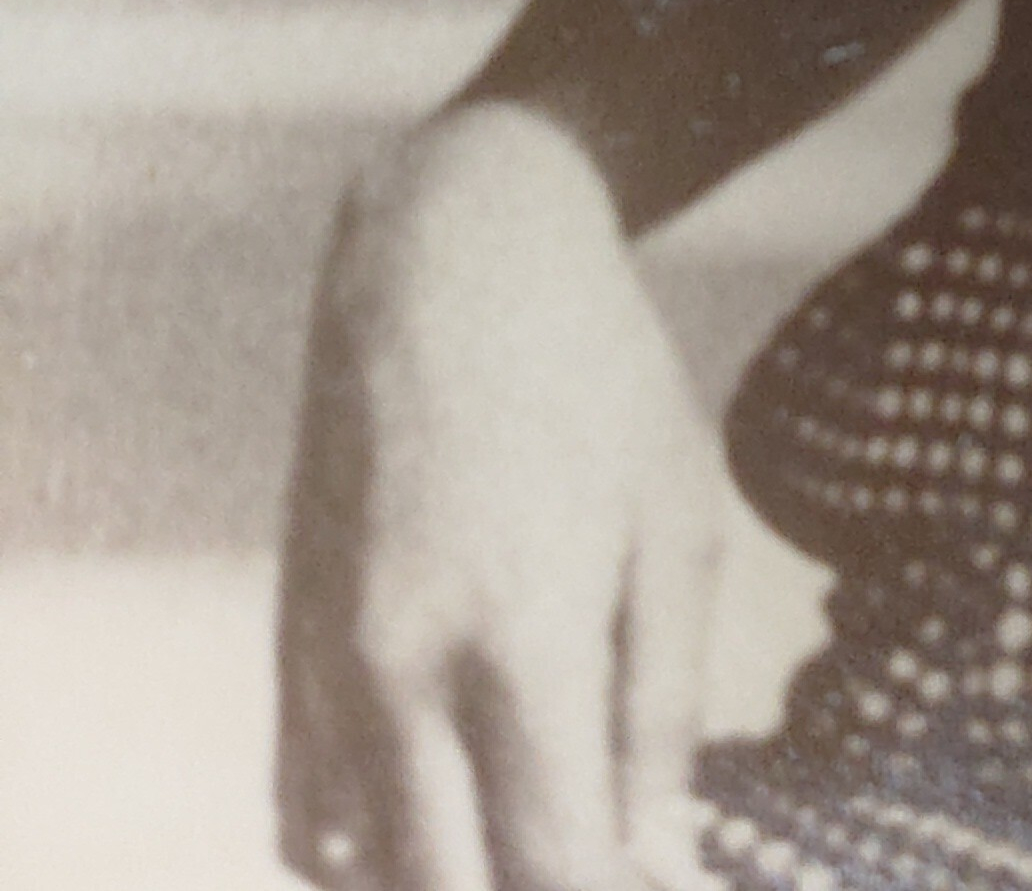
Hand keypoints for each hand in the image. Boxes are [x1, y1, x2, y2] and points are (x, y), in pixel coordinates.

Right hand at [276, 101, 726, 890]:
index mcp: (518, 640)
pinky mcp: (290, 654)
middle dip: (533, 890)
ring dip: (453, 877)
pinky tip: (456, 817)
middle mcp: (400, 676)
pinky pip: (309, 820)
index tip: (664, 880)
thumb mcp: (678, 529)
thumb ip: (663, 714)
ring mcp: (327, 672)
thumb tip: (658, 863)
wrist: (450, 267)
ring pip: (366, 873)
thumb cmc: (599, 383)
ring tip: (538, 823)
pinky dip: (376, 854)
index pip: (554, 866)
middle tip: (608, 852)